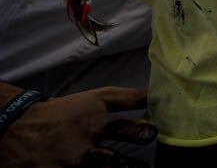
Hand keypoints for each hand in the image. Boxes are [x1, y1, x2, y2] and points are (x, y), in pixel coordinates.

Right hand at [0, 87, 156, 166]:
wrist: (19, 128)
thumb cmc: (65, 112)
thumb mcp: (96, 99)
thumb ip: (127, 99)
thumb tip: (156, 96)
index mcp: (93, 124)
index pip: (119, 127)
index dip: (137, 131)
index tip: (151, 134)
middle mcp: (80, 147)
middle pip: (106, 162)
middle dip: (126, 167)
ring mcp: (65, 166)